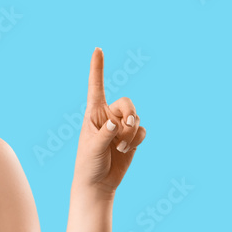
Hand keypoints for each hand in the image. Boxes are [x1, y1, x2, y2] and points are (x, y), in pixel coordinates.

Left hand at [71, 48, 146, 197]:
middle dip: (129, 116)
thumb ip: (104, 135)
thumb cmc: (88, 164)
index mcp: (93, 114)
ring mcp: (121, 127)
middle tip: (123, 130)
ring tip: (121, 147)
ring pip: (136, 118)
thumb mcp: (92, 149)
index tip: (97, 49)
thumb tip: (115, 124)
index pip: (96, 87)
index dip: (97, 68)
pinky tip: (127, 149)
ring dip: (132, 133)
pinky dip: (137, 139)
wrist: (98, 183)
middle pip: (127, 103)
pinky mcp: (132, 138)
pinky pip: (142, 131)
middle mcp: (108, 116)